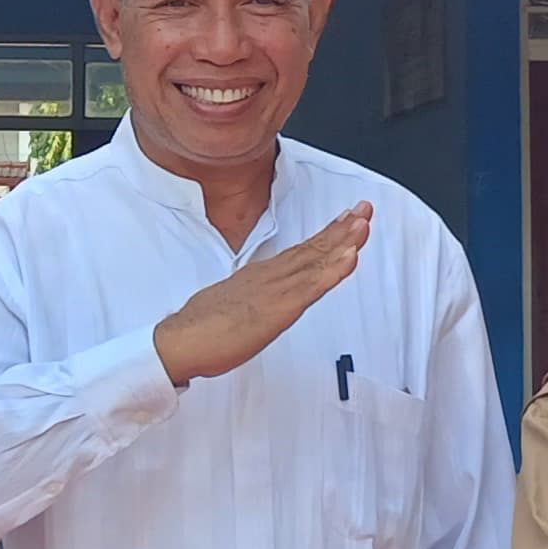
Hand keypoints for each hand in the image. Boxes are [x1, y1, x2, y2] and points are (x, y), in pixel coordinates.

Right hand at [151, 204, 371, 386]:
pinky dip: (334, 268)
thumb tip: (255, 301)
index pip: (300, 252)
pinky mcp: (280, 306)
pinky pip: (313, 285)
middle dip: (341, 227)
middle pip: (312, 248)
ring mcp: (276, 288)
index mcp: (260, 275)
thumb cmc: (203, 327)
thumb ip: (249, 298)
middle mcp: (270, 275)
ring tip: (363, 222)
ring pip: (316, 259)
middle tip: (364, 209)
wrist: (183, 339)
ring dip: (343, 239)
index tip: (346, 220)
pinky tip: (350, 256)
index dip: (326, 235)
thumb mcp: (231, 305)